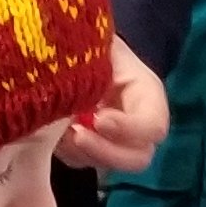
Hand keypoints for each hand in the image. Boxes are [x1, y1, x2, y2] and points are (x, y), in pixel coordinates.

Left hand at [57, 35, 167, 174]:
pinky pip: (82, 162)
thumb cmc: (88, 40)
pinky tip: (52, 130)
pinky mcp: (92, 149)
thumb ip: (98, 59)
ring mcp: (116, 141)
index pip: (153, 126)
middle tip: (75, 134)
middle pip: (138, 157)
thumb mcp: (97, 44)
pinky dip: (66, 151)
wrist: (69, 48)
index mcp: (148, 94)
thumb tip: (86, 72)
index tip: (98, 119)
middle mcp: (138, 124)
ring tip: (58, 128)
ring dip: (82, 152)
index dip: (128, 129)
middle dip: (105, 151)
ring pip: (108, 166)